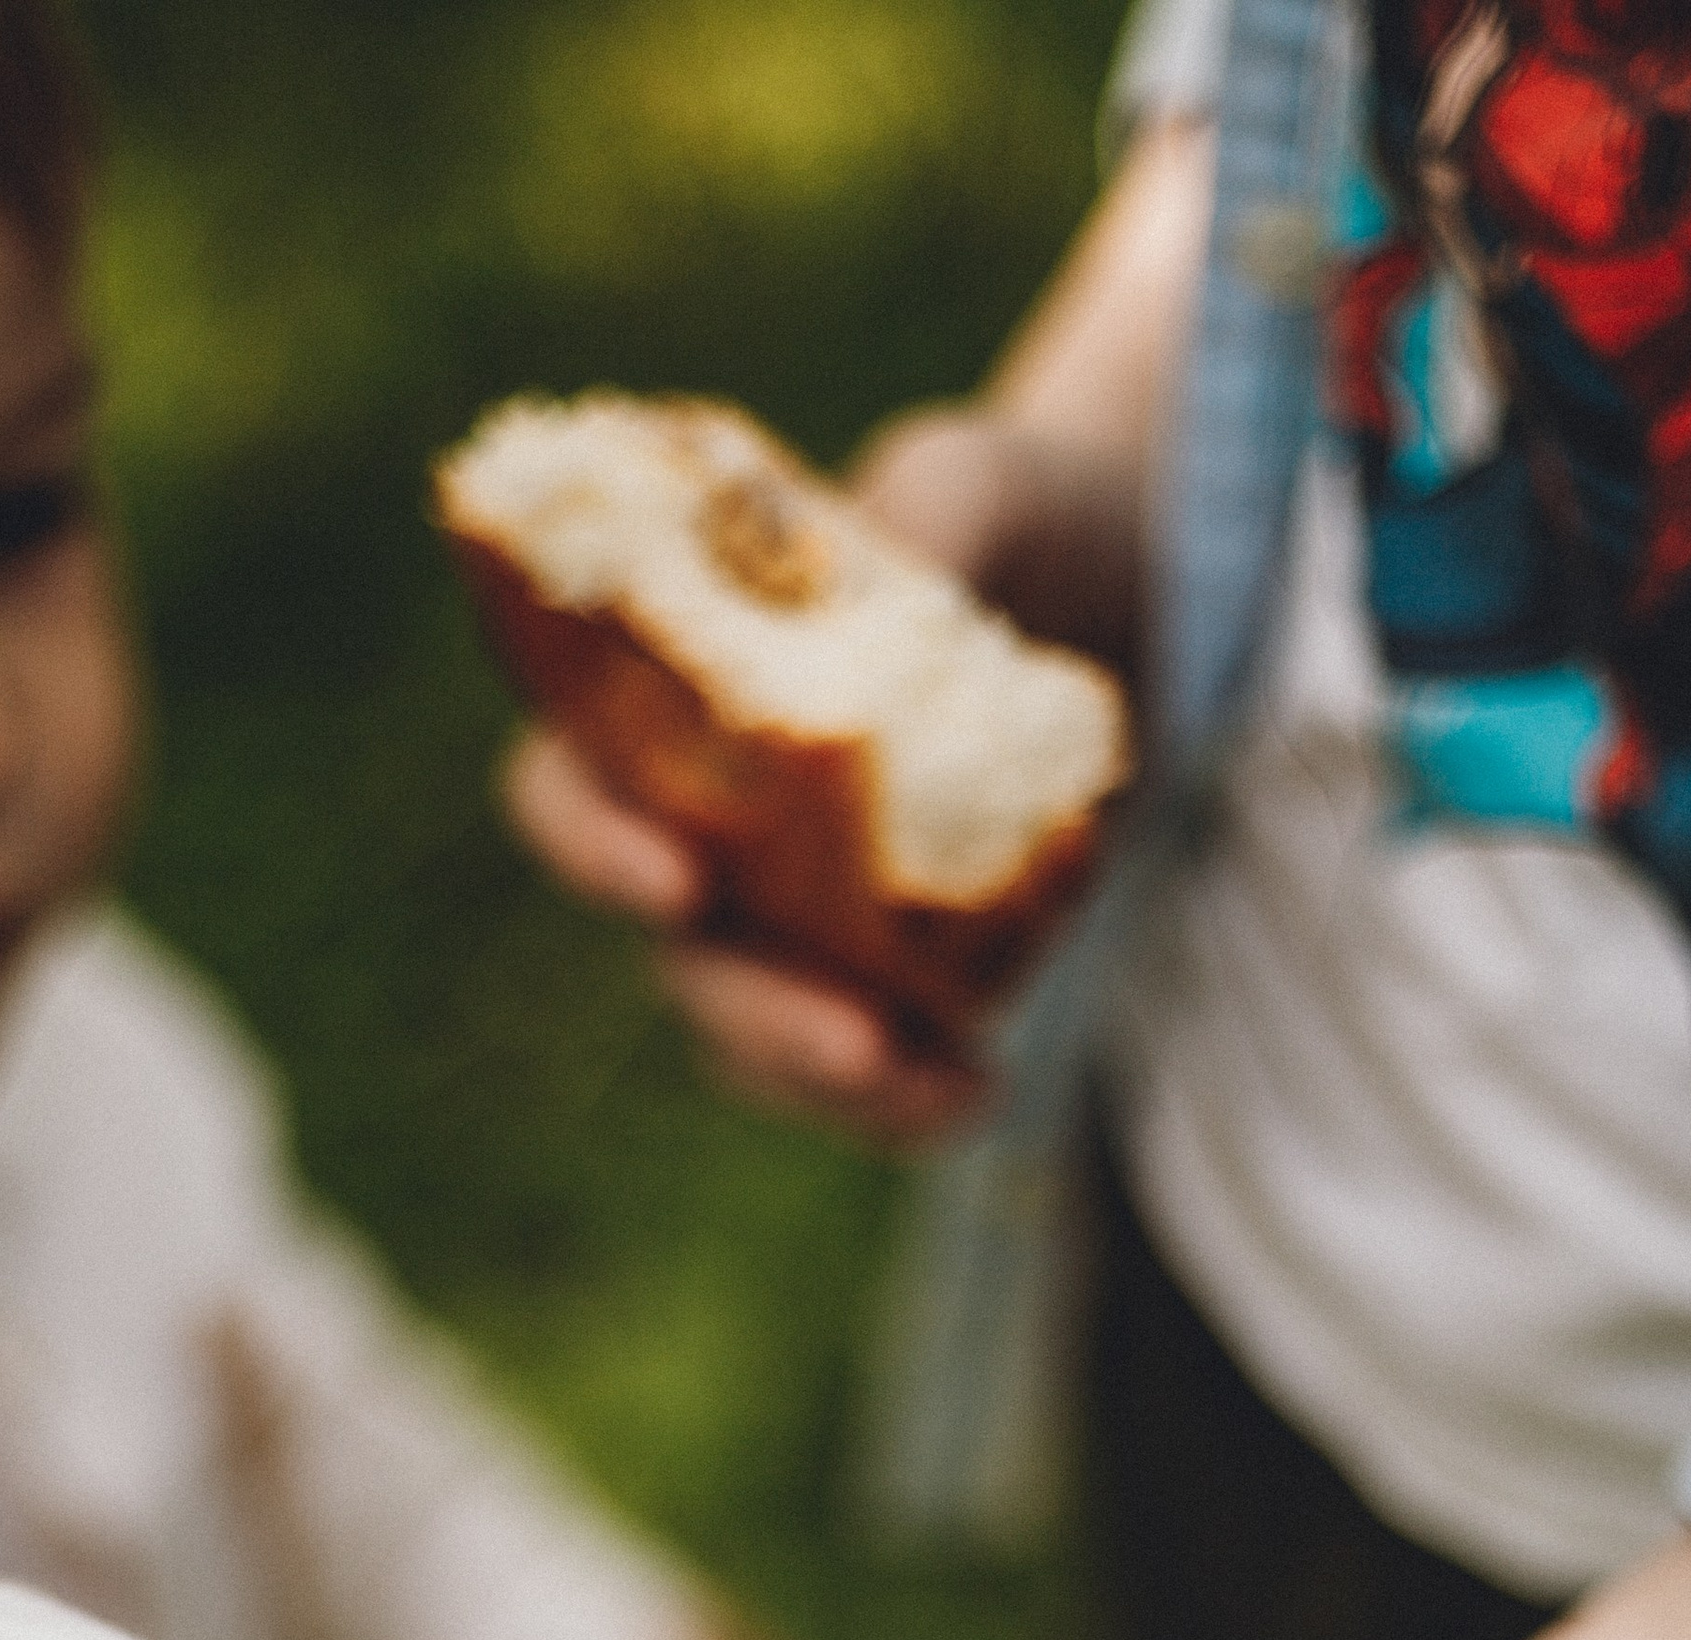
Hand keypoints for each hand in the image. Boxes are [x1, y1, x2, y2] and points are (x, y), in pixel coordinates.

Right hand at [501, 409, 1127, 1152]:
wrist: (1121, 587)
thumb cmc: (1007, 515)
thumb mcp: (978, 481)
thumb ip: (929, 510)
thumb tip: (901, 578)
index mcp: (670, 700)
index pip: (569, 782)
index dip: (592, 840)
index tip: (676, 878)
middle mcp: (710, 829)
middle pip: (675, 955)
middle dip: (752, 1014)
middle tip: (848, 1042)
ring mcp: (796, 921)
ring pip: (756, 1041)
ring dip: (831, 1085)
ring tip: (937, 1090)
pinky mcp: (892, 978)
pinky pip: (868, 1075)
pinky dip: (911, 1106)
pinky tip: (981, 1091)